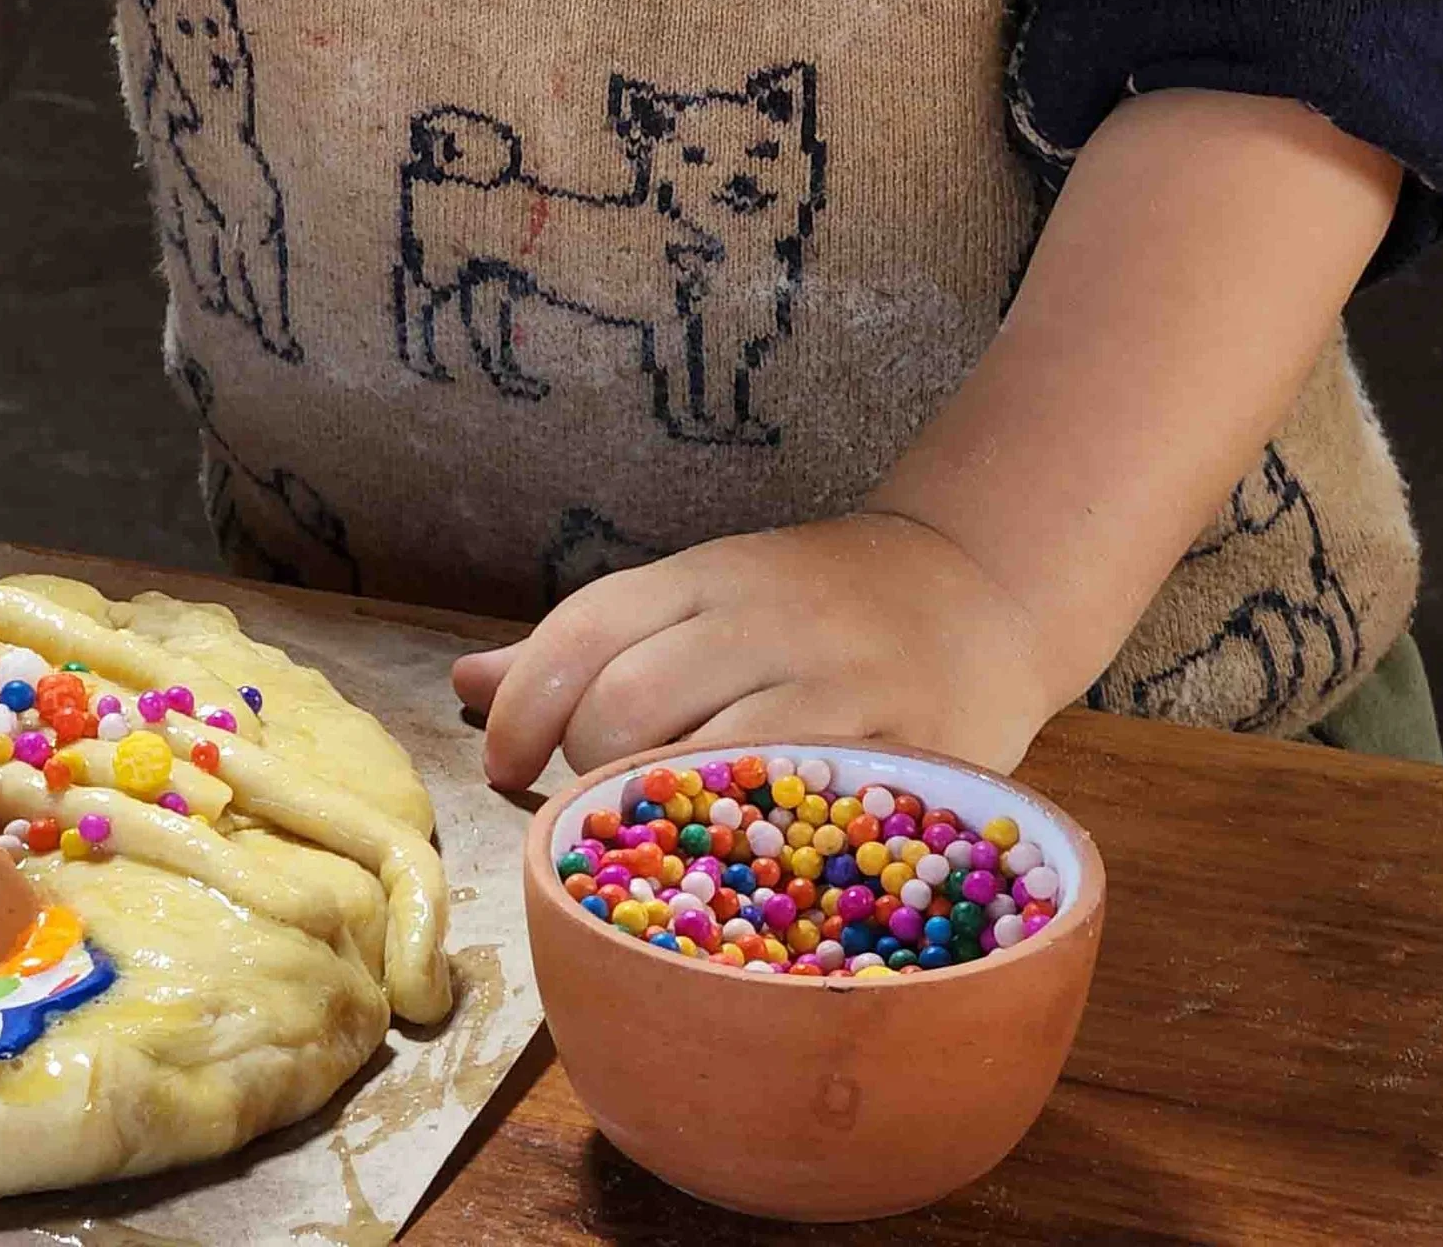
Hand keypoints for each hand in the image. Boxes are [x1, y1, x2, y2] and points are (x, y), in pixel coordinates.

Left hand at [449, 514, 1054, 792]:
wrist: (977, 590)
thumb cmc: (816, 605)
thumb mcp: (700, 595)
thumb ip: (588, 645)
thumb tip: (465, 688)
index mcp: (704, 576)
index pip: (582, 629)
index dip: (520, 706)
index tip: (499, 765)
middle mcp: (762, 619)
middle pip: (626, 703)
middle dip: (586, 769)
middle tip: (599, 805)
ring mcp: (833, 684)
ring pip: (704, 764)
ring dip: (662, 819)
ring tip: (663, 840)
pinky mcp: (894, 751)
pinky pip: (795, 814)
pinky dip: (747, 850)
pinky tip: (733, 867)